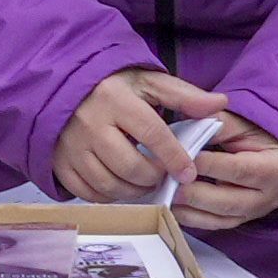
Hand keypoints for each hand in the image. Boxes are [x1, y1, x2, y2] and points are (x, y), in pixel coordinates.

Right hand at [54, 65, 238, 203]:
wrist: (62, 87)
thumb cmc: (112, 85)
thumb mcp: (148, 81)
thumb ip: (184, 95)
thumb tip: (219, 104)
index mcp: (114, 99)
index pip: (152, 134)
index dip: (174, 158)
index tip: (189, 172)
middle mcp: (89, 123)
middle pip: (131, 167)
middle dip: (154, 177)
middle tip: (163, 175)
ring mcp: (70, 146)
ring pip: (109, 185)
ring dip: (133, 191)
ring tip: (144, 181)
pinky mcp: (58, 163)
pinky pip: (87, 193)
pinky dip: (108, 196)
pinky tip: (120, 185)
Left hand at [171, 116, 277, 233]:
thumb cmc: (261, 135)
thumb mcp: (244, 123)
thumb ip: (218, 125)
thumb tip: (189, 130)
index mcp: (277, 169)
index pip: (238, 169)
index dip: (209, 165)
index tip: (182, 157)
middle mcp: (269, 197)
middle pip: (227, 201)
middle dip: (194, 193)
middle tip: (167, 183)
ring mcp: (255, 213)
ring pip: (219, 219)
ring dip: (188, 210)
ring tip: (164, 197)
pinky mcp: (241, 221)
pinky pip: (214, 225)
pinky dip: (191, 218)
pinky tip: (172, 208)